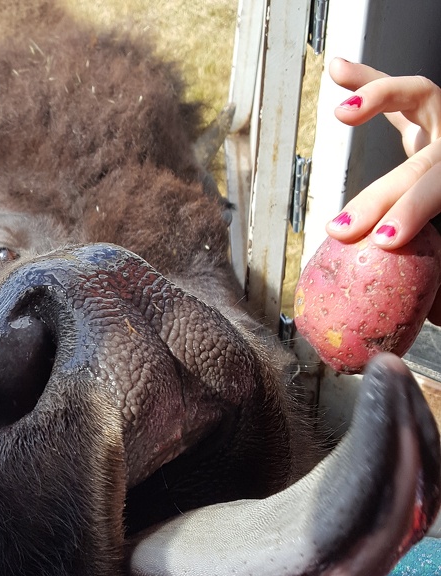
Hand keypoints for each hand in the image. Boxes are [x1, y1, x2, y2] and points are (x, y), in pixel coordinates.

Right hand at [324, 58, 440, 249]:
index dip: (411, 213)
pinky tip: (336, 68)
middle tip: (343, 228)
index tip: (383, 241)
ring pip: (418, 97)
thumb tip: (426, 315)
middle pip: (419, 166)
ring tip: (343, 112)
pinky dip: (365, 79)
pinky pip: (396, 94)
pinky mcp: (424, 115)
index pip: (437, 189)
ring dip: (379, 100)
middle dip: (379, 196)